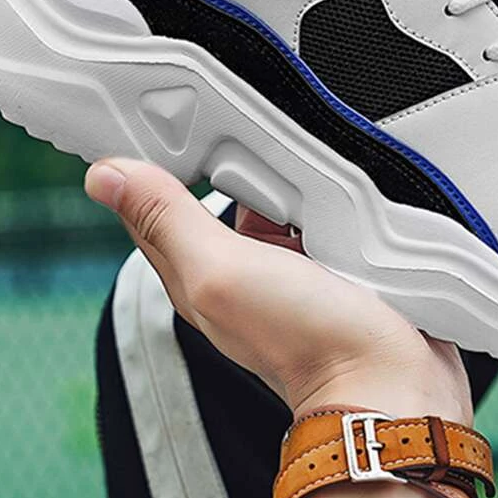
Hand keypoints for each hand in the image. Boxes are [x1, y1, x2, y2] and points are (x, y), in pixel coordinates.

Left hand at [84, 158, 471, 423]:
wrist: (392, 380)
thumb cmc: (306, 343)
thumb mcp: (222, 271)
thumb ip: (169, 220)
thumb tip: (105, 176)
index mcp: (195, 268)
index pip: (157, 199)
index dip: (159, 157)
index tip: (175, 117)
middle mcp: (237, 266)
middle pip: (221, 188)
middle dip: (240, 160)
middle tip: (259, 152)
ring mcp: (288, 264)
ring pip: (276, 193)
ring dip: (292, 177)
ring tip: (308, 181)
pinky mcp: (333, 260)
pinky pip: (320, 210)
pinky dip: (330, 196)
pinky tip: (342, 197)